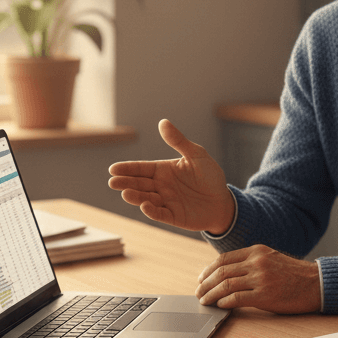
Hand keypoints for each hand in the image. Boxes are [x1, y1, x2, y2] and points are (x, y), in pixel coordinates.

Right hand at [107, 118, 234, 233]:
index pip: (142, 168)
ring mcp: (165, 202)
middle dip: (125, 183)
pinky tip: (145, 206)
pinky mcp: (173, 216)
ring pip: (146, 198)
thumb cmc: (210, 176)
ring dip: (135, 197)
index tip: (113, 169)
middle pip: (139, 184)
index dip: (128, 169)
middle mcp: (160, 186)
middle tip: (112, 182)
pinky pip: (160, 214)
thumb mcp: (197, 154)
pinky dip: (151, 211)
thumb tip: (163, 122)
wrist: (224, 201)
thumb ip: (179, 141)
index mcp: (163, 170)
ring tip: (125, 193)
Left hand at [195, 244, 321, 312]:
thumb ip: (251, 262)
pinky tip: (220, 306)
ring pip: (226, 285)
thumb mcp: (271, 258)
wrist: (316, 284)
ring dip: (211, 294)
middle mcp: (257, 262)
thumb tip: (226, 273)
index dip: (208, 270)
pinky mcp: (265, 295)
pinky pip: (237, 299)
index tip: (201, 279)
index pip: (223, 259)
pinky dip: (224, 302)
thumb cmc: (293, 274)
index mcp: (257, 251)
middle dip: (205, 284)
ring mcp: (261, 278)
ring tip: (205, 301)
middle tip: (198, 293)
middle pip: (221, 272)